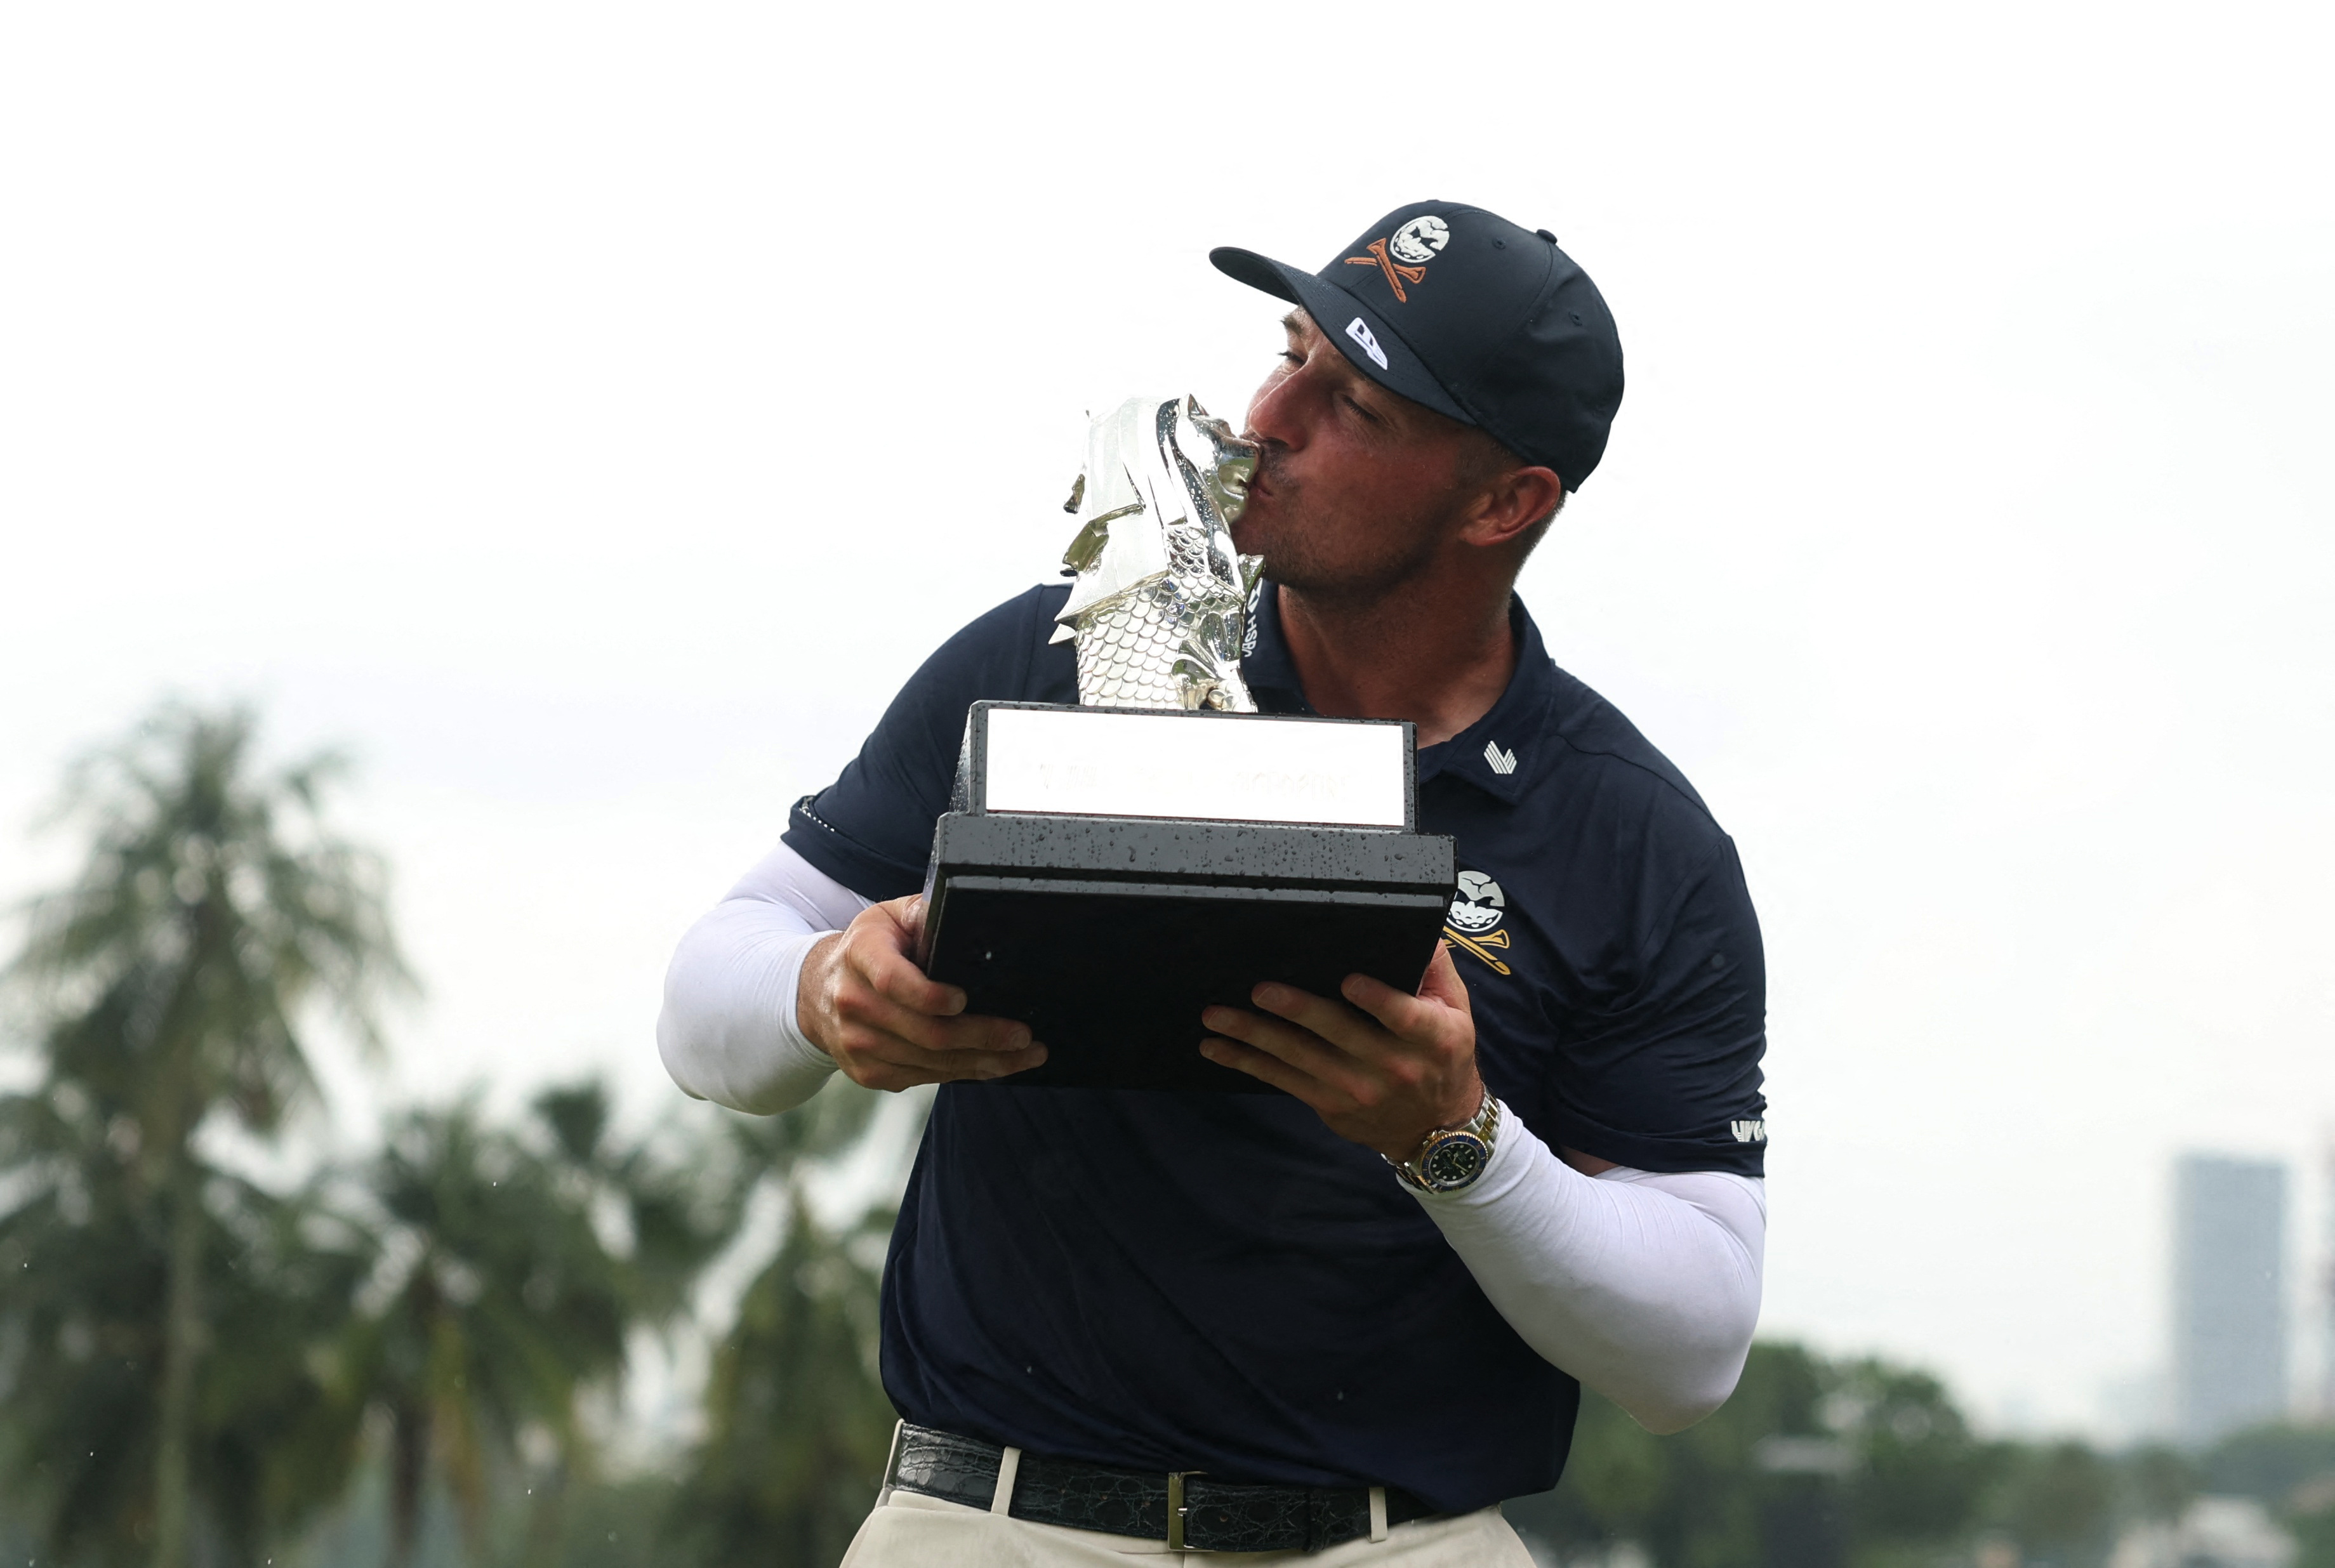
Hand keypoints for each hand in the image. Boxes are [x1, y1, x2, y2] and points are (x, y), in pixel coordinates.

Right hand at [796, 896, 1047, 1091]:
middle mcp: (853, 1003)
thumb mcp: (890, 917)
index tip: (965, 999)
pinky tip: (993, 1065)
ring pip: (930, 1062)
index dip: (929, 996)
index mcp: (860, 955)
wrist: (818, 992)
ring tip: (1025, 1054)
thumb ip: (924, 914)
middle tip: (1023, 1035)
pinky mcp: (869, 1073)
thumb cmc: (870, 948)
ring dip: (984, 1063)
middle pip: (924, 1032)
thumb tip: (967, 911)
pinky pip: (925, 1078)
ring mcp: (859, 1044)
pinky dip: (964, 1074)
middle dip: (982, 1036)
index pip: (892, 981)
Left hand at [1198, 943, 1483, 1161]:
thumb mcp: (1456, 1009)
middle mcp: (1394, 1066)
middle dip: (1296, 1010)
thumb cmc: (1443, 1052)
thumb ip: (1435, 967)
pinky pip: (1283, 1081)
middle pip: (1339, 1033)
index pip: (1403, 1017)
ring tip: (1217, 1015)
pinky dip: (1247, 1063)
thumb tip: (1415, 925)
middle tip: (1259, 989)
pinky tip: (1217, 1048)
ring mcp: (1358, 1089)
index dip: (1377, 1000)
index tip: (1348, 980)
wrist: (1436, 1127)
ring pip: (1300, 1058)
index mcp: (1432, 1037)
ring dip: (1254, 1036)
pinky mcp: (1330, 1104)